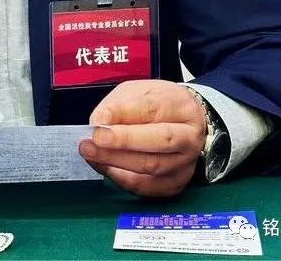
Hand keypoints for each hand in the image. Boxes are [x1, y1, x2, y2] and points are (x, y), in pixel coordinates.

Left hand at [79, 79, 206, 196]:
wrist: (184, 123)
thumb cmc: (157, 104)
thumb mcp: (137, 92)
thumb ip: (118, 106)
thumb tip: (99, 122)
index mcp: (180, 106)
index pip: (152, 110)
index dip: (123, 116)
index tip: (99, 122)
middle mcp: (189, 136)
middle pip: (159, 140)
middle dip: (123, 142)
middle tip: (94, 140)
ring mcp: (185, 162)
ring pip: (152, 167)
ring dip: (116, 161)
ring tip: (91, 152)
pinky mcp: (176, 183)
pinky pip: (147, 187)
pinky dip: (122, 178)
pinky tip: (104, 166)